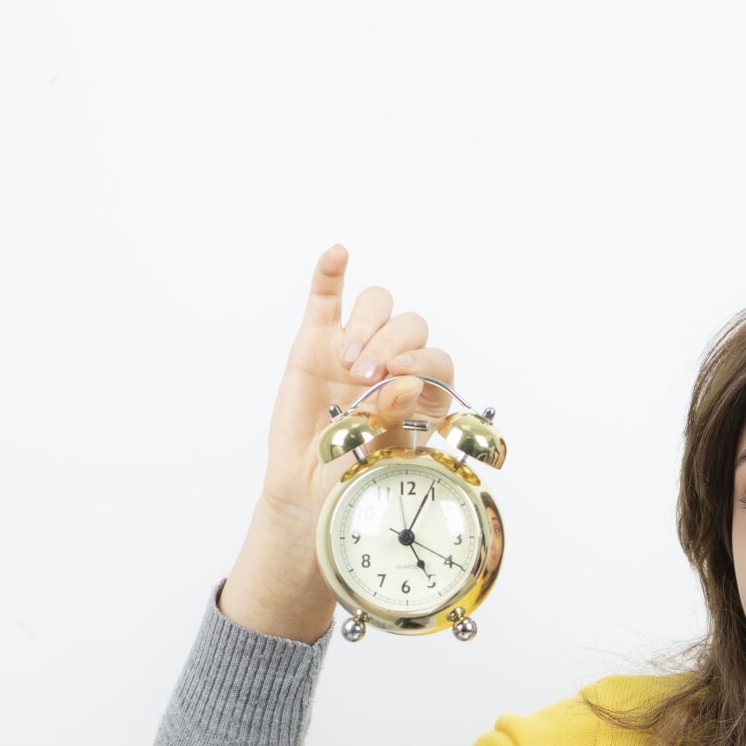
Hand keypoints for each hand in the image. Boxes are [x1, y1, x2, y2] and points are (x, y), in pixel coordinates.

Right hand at [259, 243, 458, 528]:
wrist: (308, 491)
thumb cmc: (355, 477)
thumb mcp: (377, 455)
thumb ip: (393, 418)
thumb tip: (407, 381)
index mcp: (422, 392)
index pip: (437, 360)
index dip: (422, 361)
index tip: (399, 376)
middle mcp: (394, 363)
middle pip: (409, 325)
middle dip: (390, 345)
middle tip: (365, 378)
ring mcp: (356, 347)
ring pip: (376, 306)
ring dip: (368, 325)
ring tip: (348, 363)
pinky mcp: (318, 340)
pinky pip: (327, 297)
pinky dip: (331, 273)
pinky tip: (337, 255)